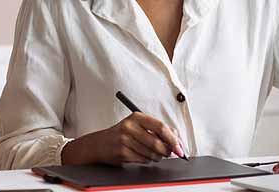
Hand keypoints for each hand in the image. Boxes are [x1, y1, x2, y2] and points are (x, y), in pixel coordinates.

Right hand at [62, 112, 185, 164]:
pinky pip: (143, 160)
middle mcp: (130, 127)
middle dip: (167, 150)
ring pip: (151, 153)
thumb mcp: (137, 125)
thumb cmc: (122, 134)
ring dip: (158, 157)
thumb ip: (156, 130)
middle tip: (170, 153)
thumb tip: (176, 140)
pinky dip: (148, 160)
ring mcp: (124, 140)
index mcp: (137, 117)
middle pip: (157, 142)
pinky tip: (144, 156)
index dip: (173, 138)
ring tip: (156, 154)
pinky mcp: (122, 152)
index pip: (161, 126)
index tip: (179, 146)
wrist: (99, 144)